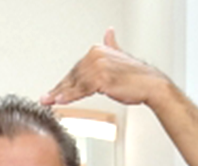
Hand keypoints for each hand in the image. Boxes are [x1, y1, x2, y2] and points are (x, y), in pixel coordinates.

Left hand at [40, 29, 168, 106]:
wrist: (151, 84)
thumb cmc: (137, 76)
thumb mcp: (120, 56)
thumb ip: (111, 45)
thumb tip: (108, 32)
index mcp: (98, 50)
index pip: (76, 69)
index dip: (65, 82)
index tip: (54, 91)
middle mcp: (96, 55)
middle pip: (73, 76)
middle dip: (59, 89)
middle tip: (45, 98)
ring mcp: (98, 66)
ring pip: (75, 83)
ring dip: (61, 94)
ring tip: (50, 101)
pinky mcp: (101, 78)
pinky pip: (82, 89)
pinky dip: (70, 96)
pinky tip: (61, 101)